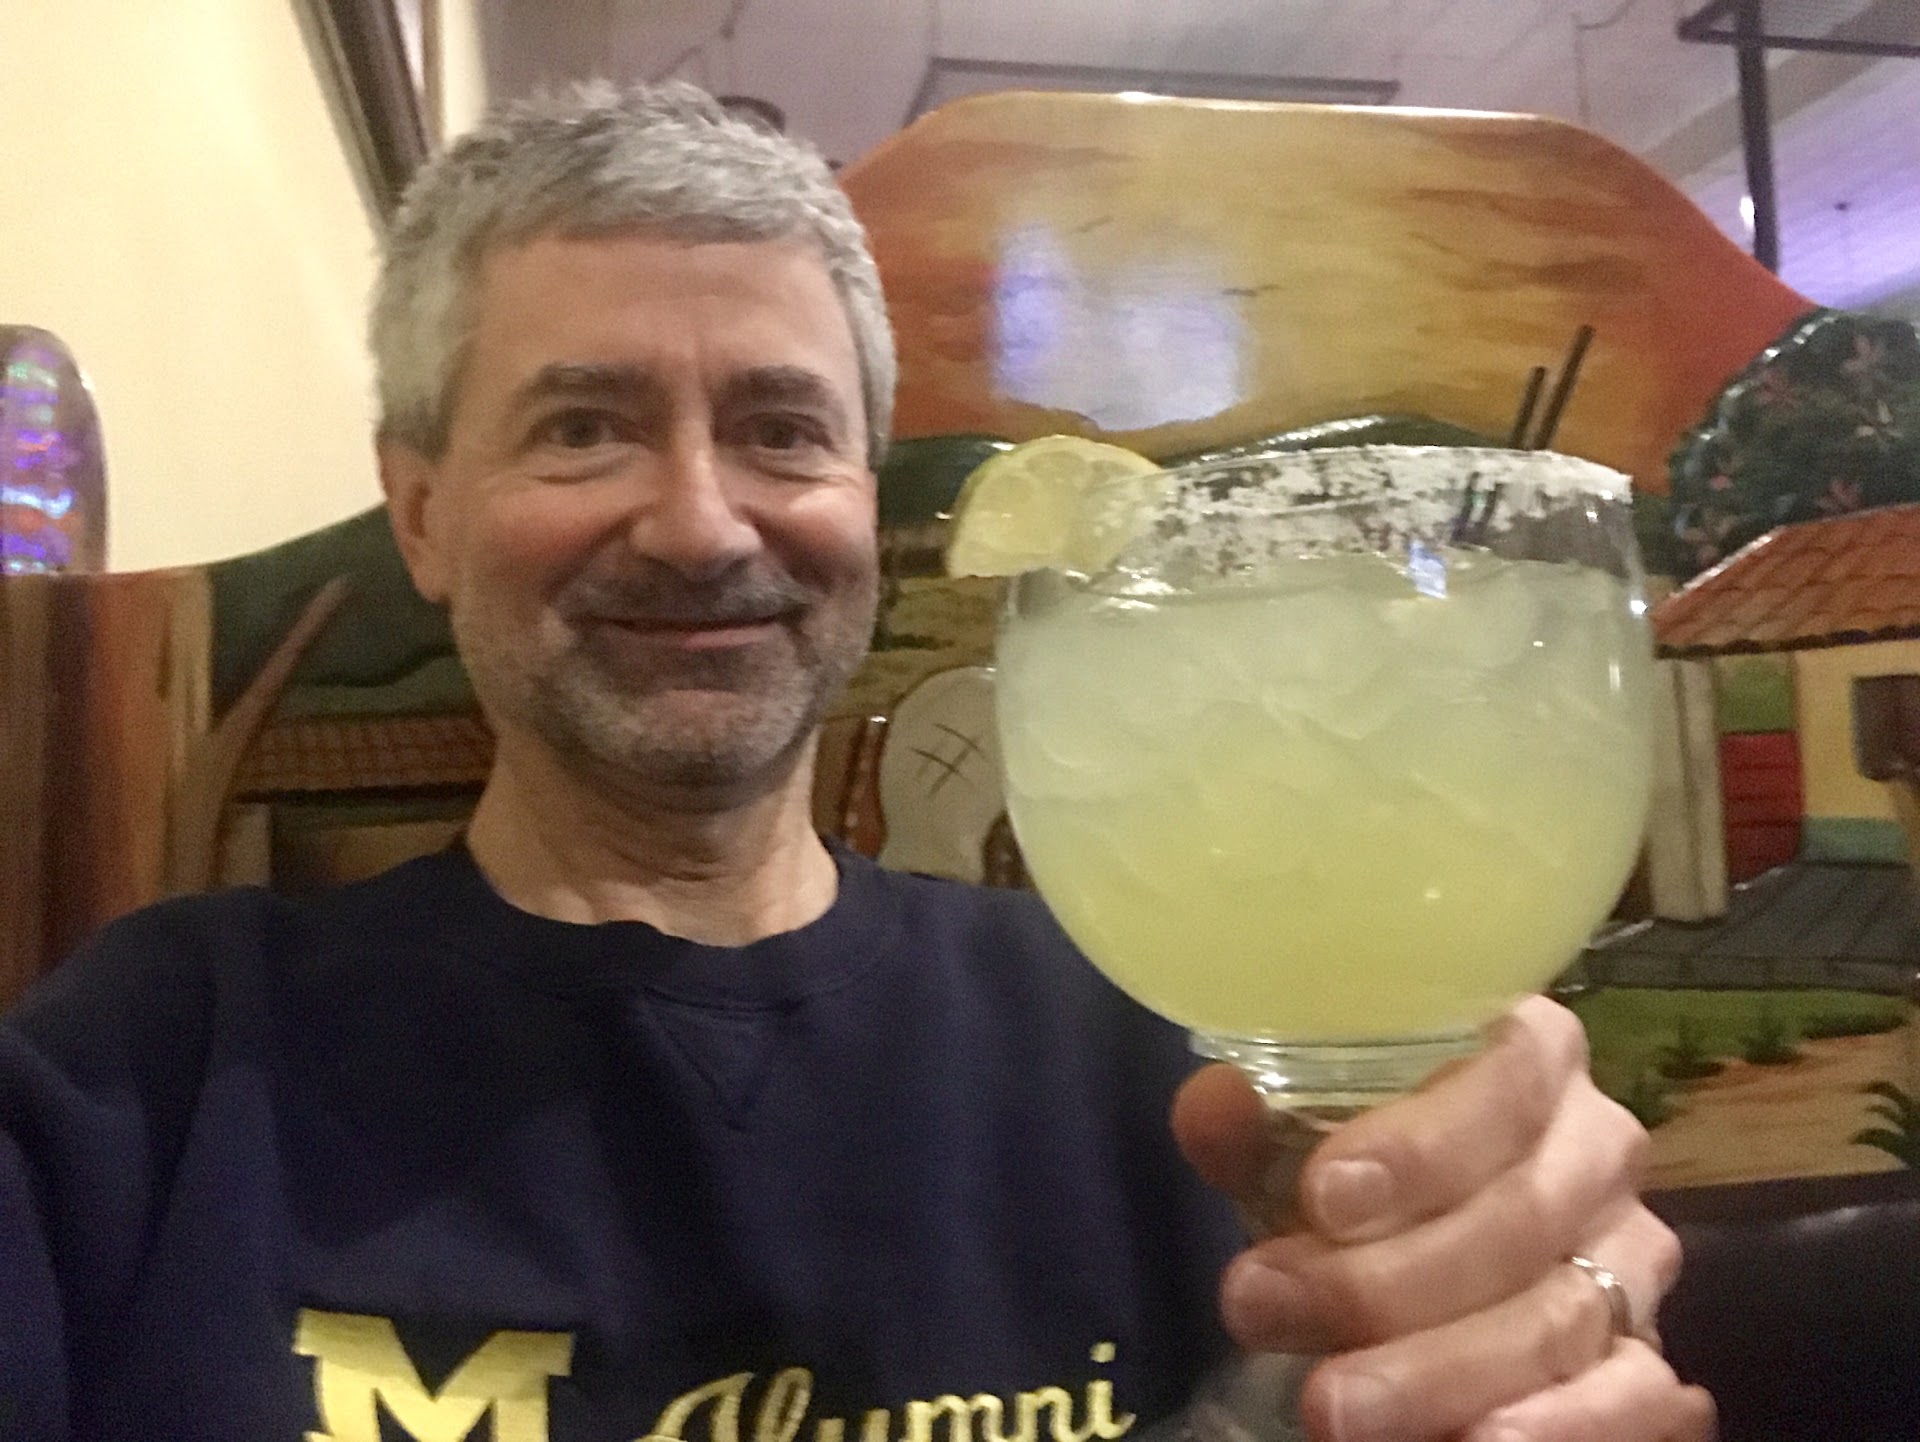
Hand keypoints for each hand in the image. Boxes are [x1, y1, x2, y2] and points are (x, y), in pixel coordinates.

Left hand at [1170, 995, 1715, 1441]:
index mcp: (1535, 1056)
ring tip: (1331, 1408)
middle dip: (1382, 1278)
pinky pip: (1626, 1401)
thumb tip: (1214, 1104)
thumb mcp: (1301, 1150)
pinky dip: (1556, 1427)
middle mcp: (1600, 1150)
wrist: (1429, 1265)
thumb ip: (1255, 1131)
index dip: (1419, 1146)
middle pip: (1519, 1216)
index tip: (1322, 1198)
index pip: (1504, 1083)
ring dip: (1439, 1372)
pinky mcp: (1645, 1359)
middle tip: (1265, 1307)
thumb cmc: (1364, 1182)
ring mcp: (1631, 1260)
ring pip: (1555, 1319)